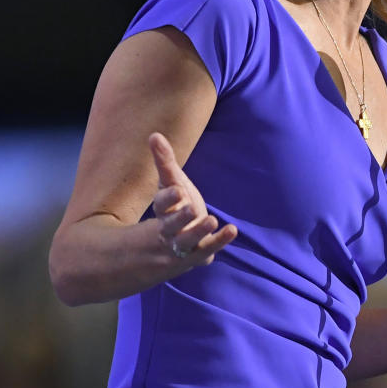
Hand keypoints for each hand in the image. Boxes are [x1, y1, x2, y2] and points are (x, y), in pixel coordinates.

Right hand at [149, 132, 237, 267]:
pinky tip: (232, 230)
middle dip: (180, 218)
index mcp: (162, 210)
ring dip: (199, 231)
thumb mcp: (171, 183)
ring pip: (187, 240)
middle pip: (171, 225)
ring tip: (212, 219)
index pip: (161, 204)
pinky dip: (219, 241)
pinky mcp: (198, 253)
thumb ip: (164, 161)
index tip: (178, 190)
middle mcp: (169, 229)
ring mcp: (183, 244)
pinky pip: (208, 248)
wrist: (172, 243)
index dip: (168, 199)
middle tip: (192, 208)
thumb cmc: (174, 205)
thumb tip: (154, 135)